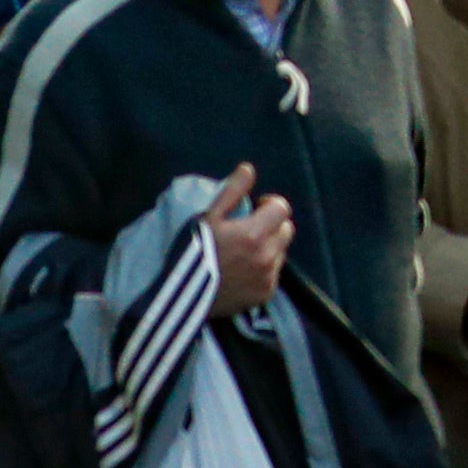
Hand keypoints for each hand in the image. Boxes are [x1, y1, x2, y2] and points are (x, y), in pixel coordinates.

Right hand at [205, 170, 290, 313]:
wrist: (180, 299)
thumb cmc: (193, 253)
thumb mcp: (208, 219)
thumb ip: (232, 192)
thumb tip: (249, 168)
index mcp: (255, 234)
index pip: (282, 207)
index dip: (269, 205)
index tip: (255, 209)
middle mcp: (267, 255)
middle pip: (286, 229)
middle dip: (272, 225)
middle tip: (249, 230)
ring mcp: (268, 277)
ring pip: (282, 251)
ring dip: (270, 246)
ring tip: (244, 252)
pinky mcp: (265, 294)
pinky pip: (274, 273)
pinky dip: (265, 269)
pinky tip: (243, 272)